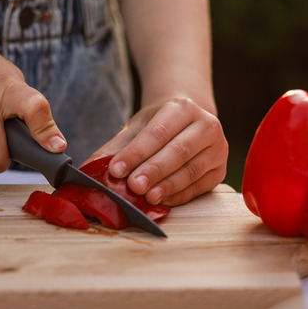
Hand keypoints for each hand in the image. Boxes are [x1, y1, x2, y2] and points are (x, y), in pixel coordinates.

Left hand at [87, 97, 227, 205]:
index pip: (158, 132)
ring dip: (167, 186)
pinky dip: (180, 195)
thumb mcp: (136, 127)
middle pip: (178, 152)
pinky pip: (199, 186)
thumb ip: (115, 148)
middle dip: (153, 171)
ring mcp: (218, 148)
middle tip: (133, 187)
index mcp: (182, 108)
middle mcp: (206, 125)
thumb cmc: (159, 125)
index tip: (116, 169)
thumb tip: (87, 171)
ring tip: (148, 198)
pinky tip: (163, 201)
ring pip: (191, 170)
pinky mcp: (220, 170)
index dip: (137, 153)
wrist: (188, 121)